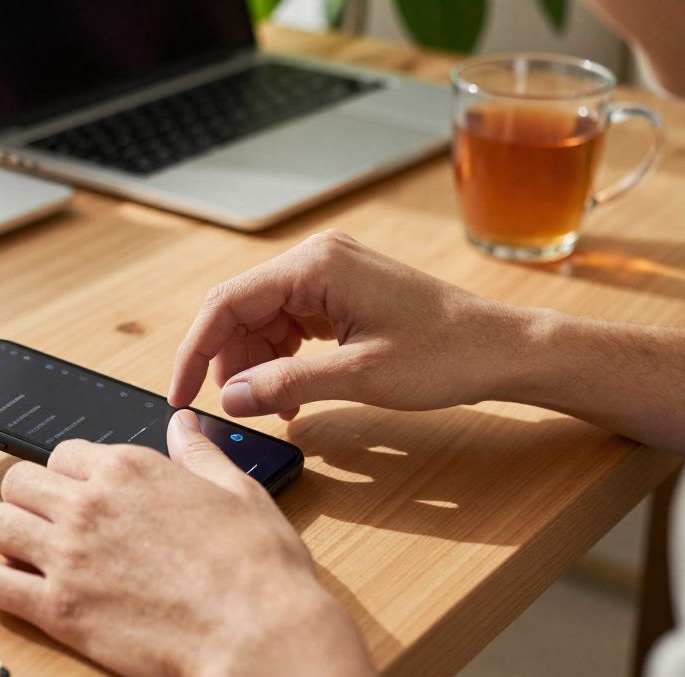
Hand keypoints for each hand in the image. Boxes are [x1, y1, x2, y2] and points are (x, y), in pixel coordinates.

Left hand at [0, 411, 402, 676]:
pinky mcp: (59, 610)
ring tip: (32, 556)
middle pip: (18, 482)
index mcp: (129, 468)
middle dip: (30, 500)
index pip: (63, 453)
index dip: (70, 475)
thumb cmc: (257, 567)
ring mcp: (68, 556)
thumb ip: (198, 454)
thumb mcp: (237, 490)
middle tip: (50, 525)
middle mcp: (89, 504)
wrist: (255, 635)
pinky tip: (22, 592)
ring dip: (9, 537)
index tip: (81, 495)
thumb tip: (183, 424)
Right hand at [168, 230, 527, 418]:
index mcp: (316, 265)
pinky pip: (291, 325)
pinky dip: (282, 360)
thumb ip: (286, 384)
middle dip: (227, 360)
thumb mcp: (359, 377)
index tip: (181, 393)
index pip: (228, 302)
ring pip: (264, 320)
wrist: (503, 349)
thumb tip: (229, 397)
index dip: (195, 350)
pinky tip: (290, 393)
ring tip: (269, 406)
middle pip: (241, 309)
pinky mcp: (343, 295)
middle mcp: (318, 260)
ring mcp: (331, 276)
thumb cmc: (445, 355)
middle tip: (230, 408)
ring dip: (255, 364)